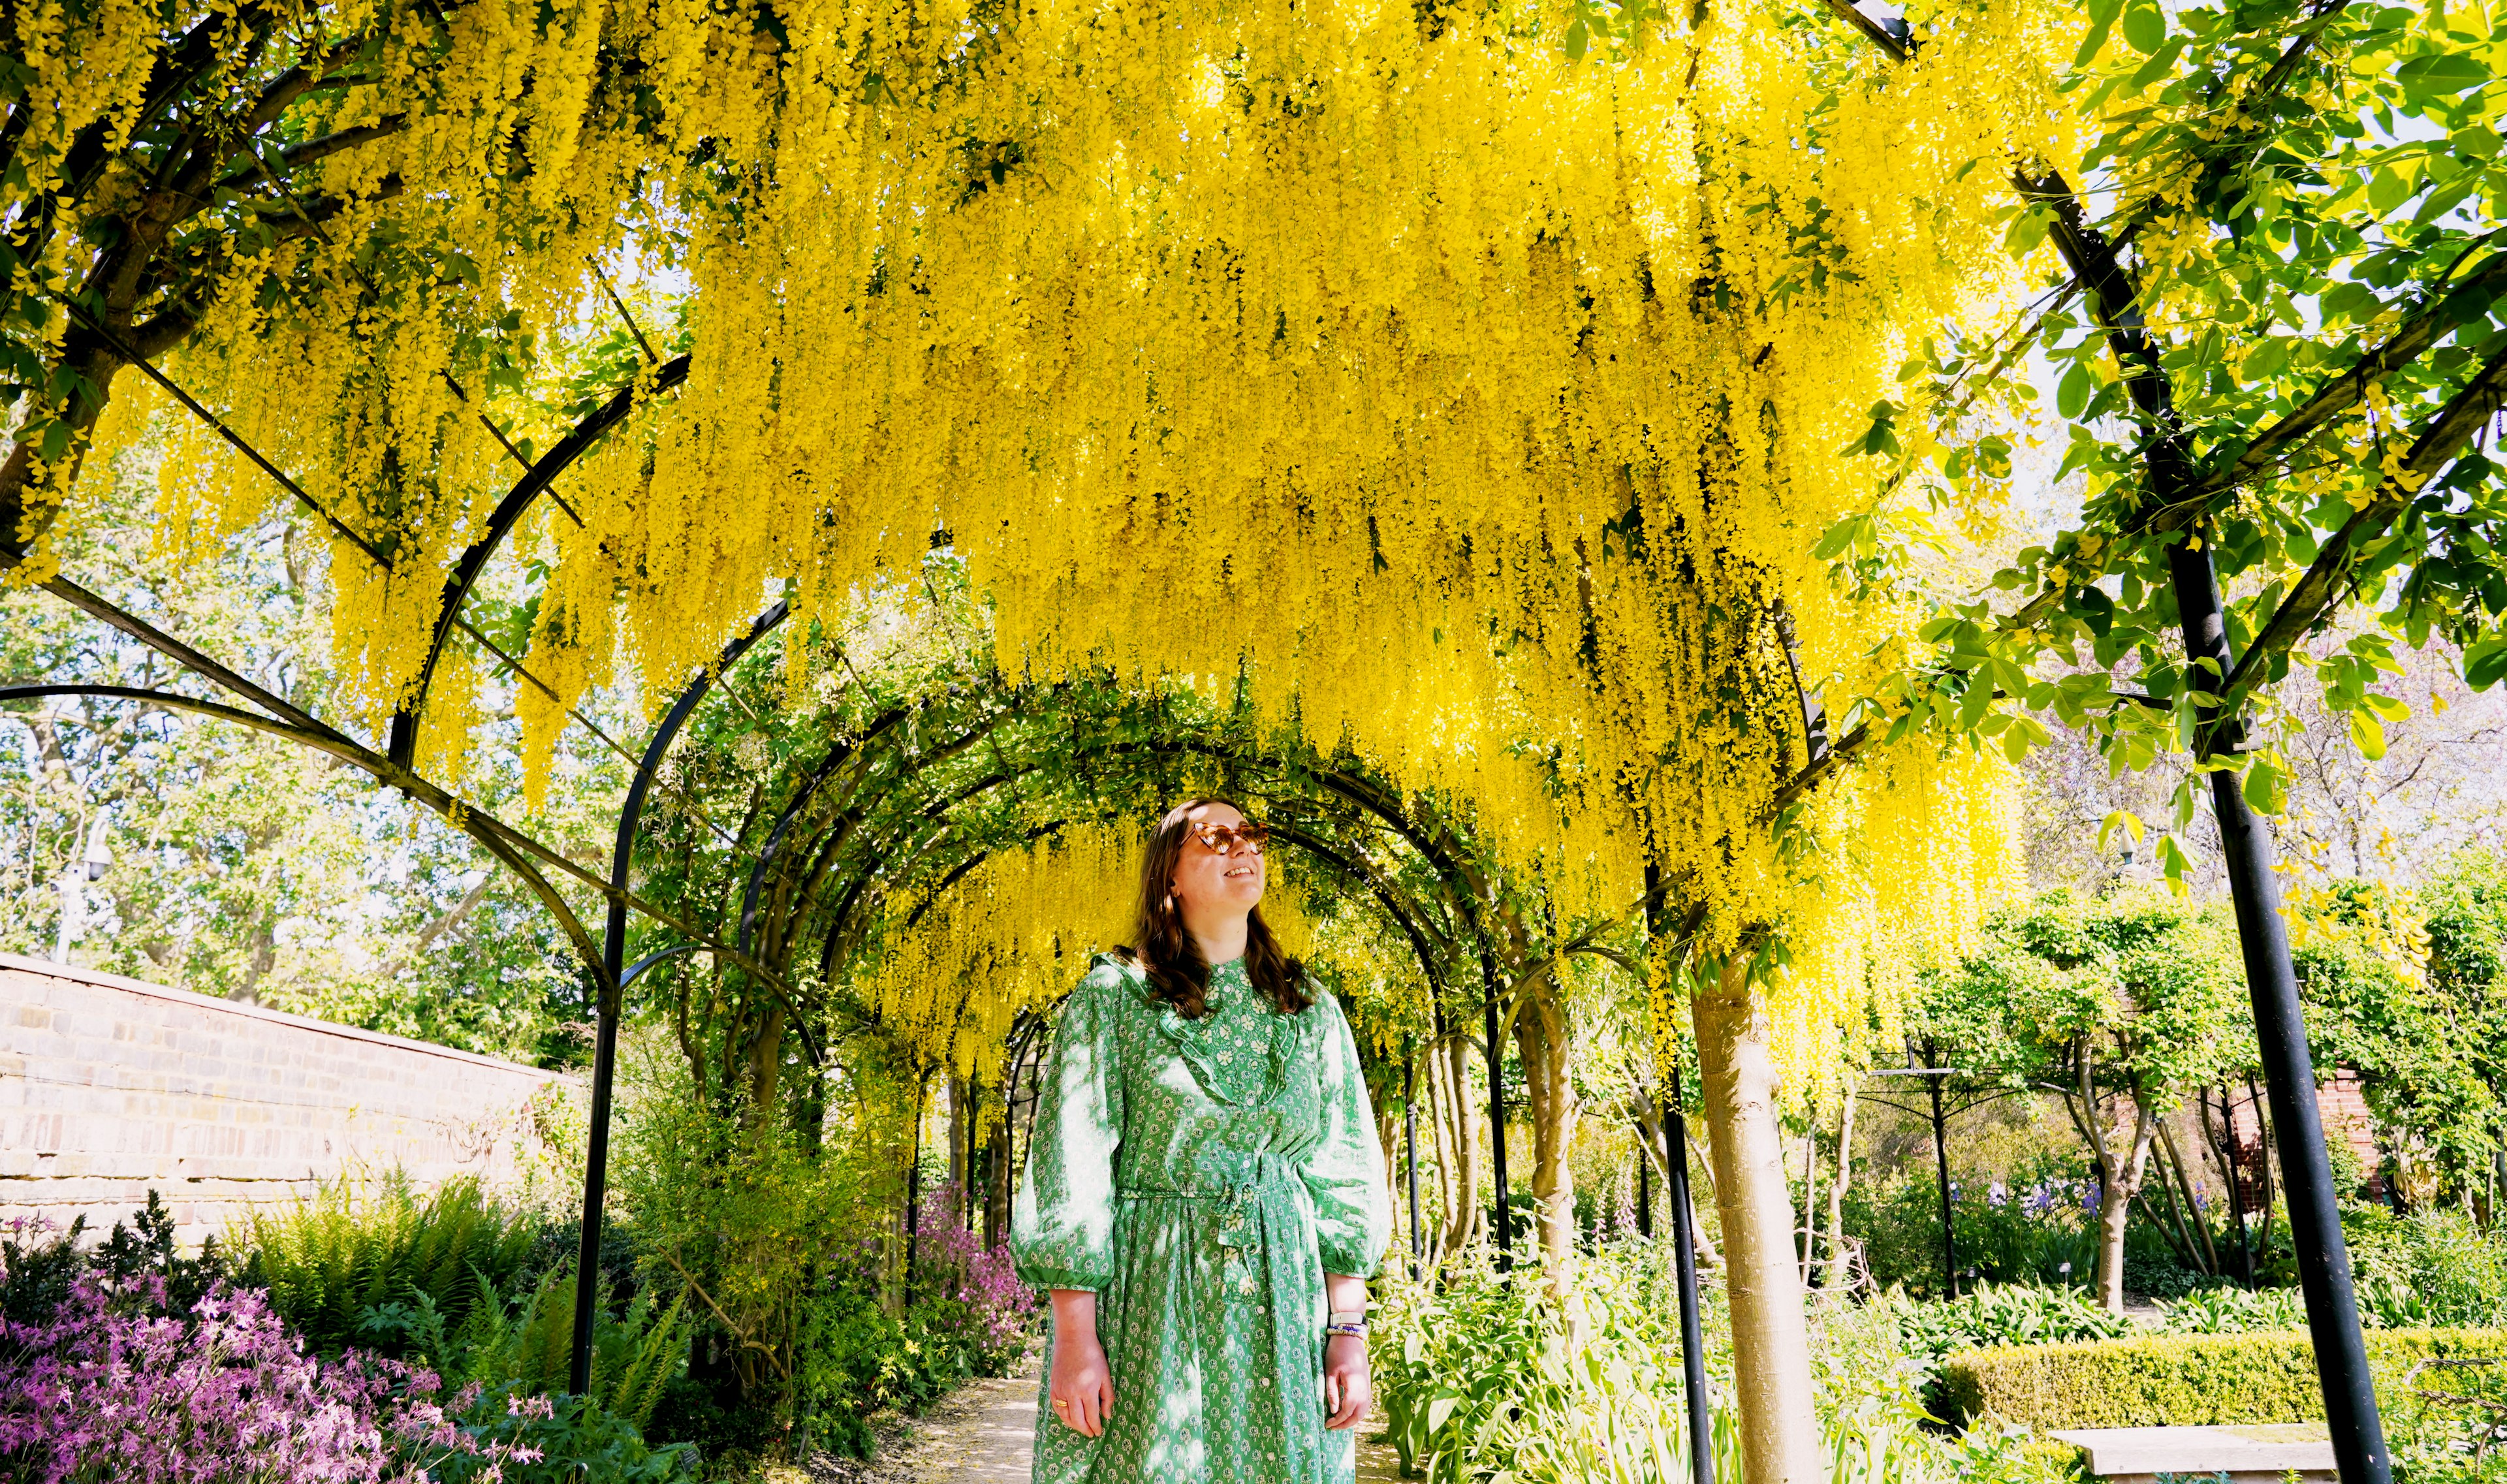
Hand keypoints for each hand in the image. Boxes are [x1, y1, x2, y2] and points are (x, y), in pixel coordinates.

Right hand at [1049, 1319, 1115, 1437]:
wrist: (1074, 1339)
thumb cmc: (1093, 1356)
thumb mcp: (1105, 1376)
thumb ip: (1107, 1397)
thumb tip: (1107, 1416)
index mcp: (1087, 1390)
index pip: (1091, 1416)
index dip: (1095, 1427)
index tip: (1099, 1432)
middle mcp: (1072, 1393)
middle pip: (1077, 1420)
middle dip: (1085, 1429)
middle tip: (1090, 1433)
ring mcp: (1060, 1390)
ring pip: (1065, 1416)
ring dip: (1073, 1425)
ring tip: (1081, 1427)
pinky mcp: (1053, 1386)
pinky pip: (1056, 1407)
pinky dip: (1062, 1415)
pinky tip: (1069, 1417)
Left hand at [1321, 1332, 1369, 1429]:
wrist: (1350, 1337)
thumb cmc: (1337, 1353)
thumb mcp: (1330, 1372)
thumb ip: (1332, 1392)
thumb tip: (1333, 1411)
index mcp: (1355, 1386)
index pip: (1347, 1411)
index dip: (1337, 1421)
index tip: (1327, 1424)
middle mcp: (1364, 1389)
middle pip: (1358, 1415)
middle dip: (1346, 1424)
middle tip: (1333, 1427)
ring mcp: (1368, 1386)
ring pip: (1364, 1410)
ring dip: (1353, 1419)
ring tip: (1339, 1422)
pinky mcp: (1367, 1384)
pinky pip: (1365, 1403)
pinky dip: (1358, 1411)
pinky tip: (1348, 1412)